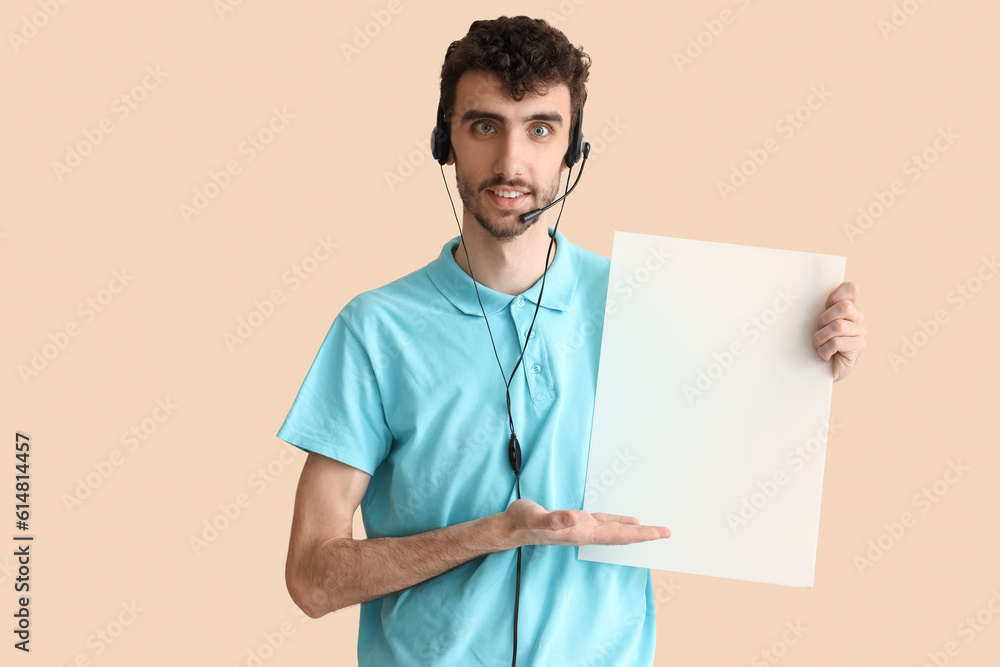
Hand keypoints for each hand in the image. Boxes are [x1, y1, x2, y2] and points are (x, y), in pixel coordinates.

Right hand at [504, 498, 669, 547]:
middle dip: (646, 535)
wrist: (512, 527)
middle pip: (622, 536)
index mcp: (581, 532)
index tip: (660, 533)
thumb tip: (574, 519)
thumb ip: (554, 519)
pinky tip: (627, 521)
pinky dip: (619, 522)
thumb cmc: (523, 522)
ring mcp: (583, 528)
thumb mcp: (536, 517)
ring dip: (635, 531)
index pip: (618, 535)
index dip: (640, 534)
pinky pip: (604, 523)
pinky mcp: (577, 521)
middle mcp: (586, 532)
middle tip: (668, 532)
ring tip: (654, 530)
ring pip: (615, 531)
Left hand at [813, 281, 865, 381]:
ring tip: (820, 344)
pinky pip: (837, 342)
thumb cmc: (819, 342)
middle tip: (820, 329)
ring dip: (821, 337)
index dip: (836, 294)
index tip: (826, 304)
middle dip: (825, 319)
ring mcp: (860, 332)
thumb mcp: (817, 322)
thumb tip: (805, 287)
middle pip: (844, 306)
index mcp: (847, 307)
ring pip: (838, 326)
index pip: (851, 288)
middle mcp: (857, 317)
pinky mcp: (858, 347)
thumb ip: (819, 307)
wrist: (823, 369)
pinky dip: (825, 350)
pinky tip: (825, 354)